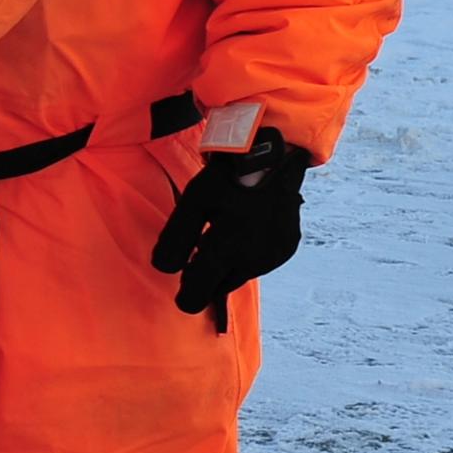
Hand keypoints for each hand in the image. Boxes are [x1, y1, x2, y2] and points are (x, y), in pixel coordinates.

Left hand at [150, 130, 311, 311]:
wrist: (274, 156)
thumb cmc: (227, 178)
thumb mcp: (193, 203)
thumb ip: (176, 239)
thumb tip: (164, 269)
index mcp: (229, 250)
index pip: (200, 292)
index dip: (186, 297)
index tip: (181, 294)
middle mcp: (255, 260)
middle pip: (220, 286)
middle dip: (206, 276)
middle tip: (197, 251)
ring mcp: (275, 255)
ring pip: (240, 275)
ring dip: (226, 266)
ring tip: (218, 236)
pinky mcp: (287, 247)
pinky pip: (260, 263)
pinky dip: (246, 255)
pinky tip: (241, 231)